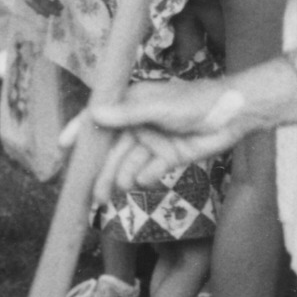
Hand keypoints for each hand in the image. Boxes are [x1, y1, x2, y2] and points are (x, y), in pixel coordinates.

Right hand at [62, 78, 253, 202]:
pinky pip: (150, 171)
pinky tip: (142, 180)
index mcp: (131, 103)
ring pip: (128, 164)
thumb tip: (95, 115)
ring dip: (120, 177)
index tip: (63, 147)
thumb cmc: (195, 102)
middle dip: (100, 171)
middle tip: (90, 194)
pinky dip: (145, 176)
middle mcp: (138, 123)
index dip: (80, 131)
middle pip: (112, 150)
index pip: (99, 118)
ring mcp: (153, 141)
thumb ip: (128, 113)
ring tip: (112, 194)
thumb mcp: (159, 106)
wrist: (233, 115)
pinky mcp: (168, 157)